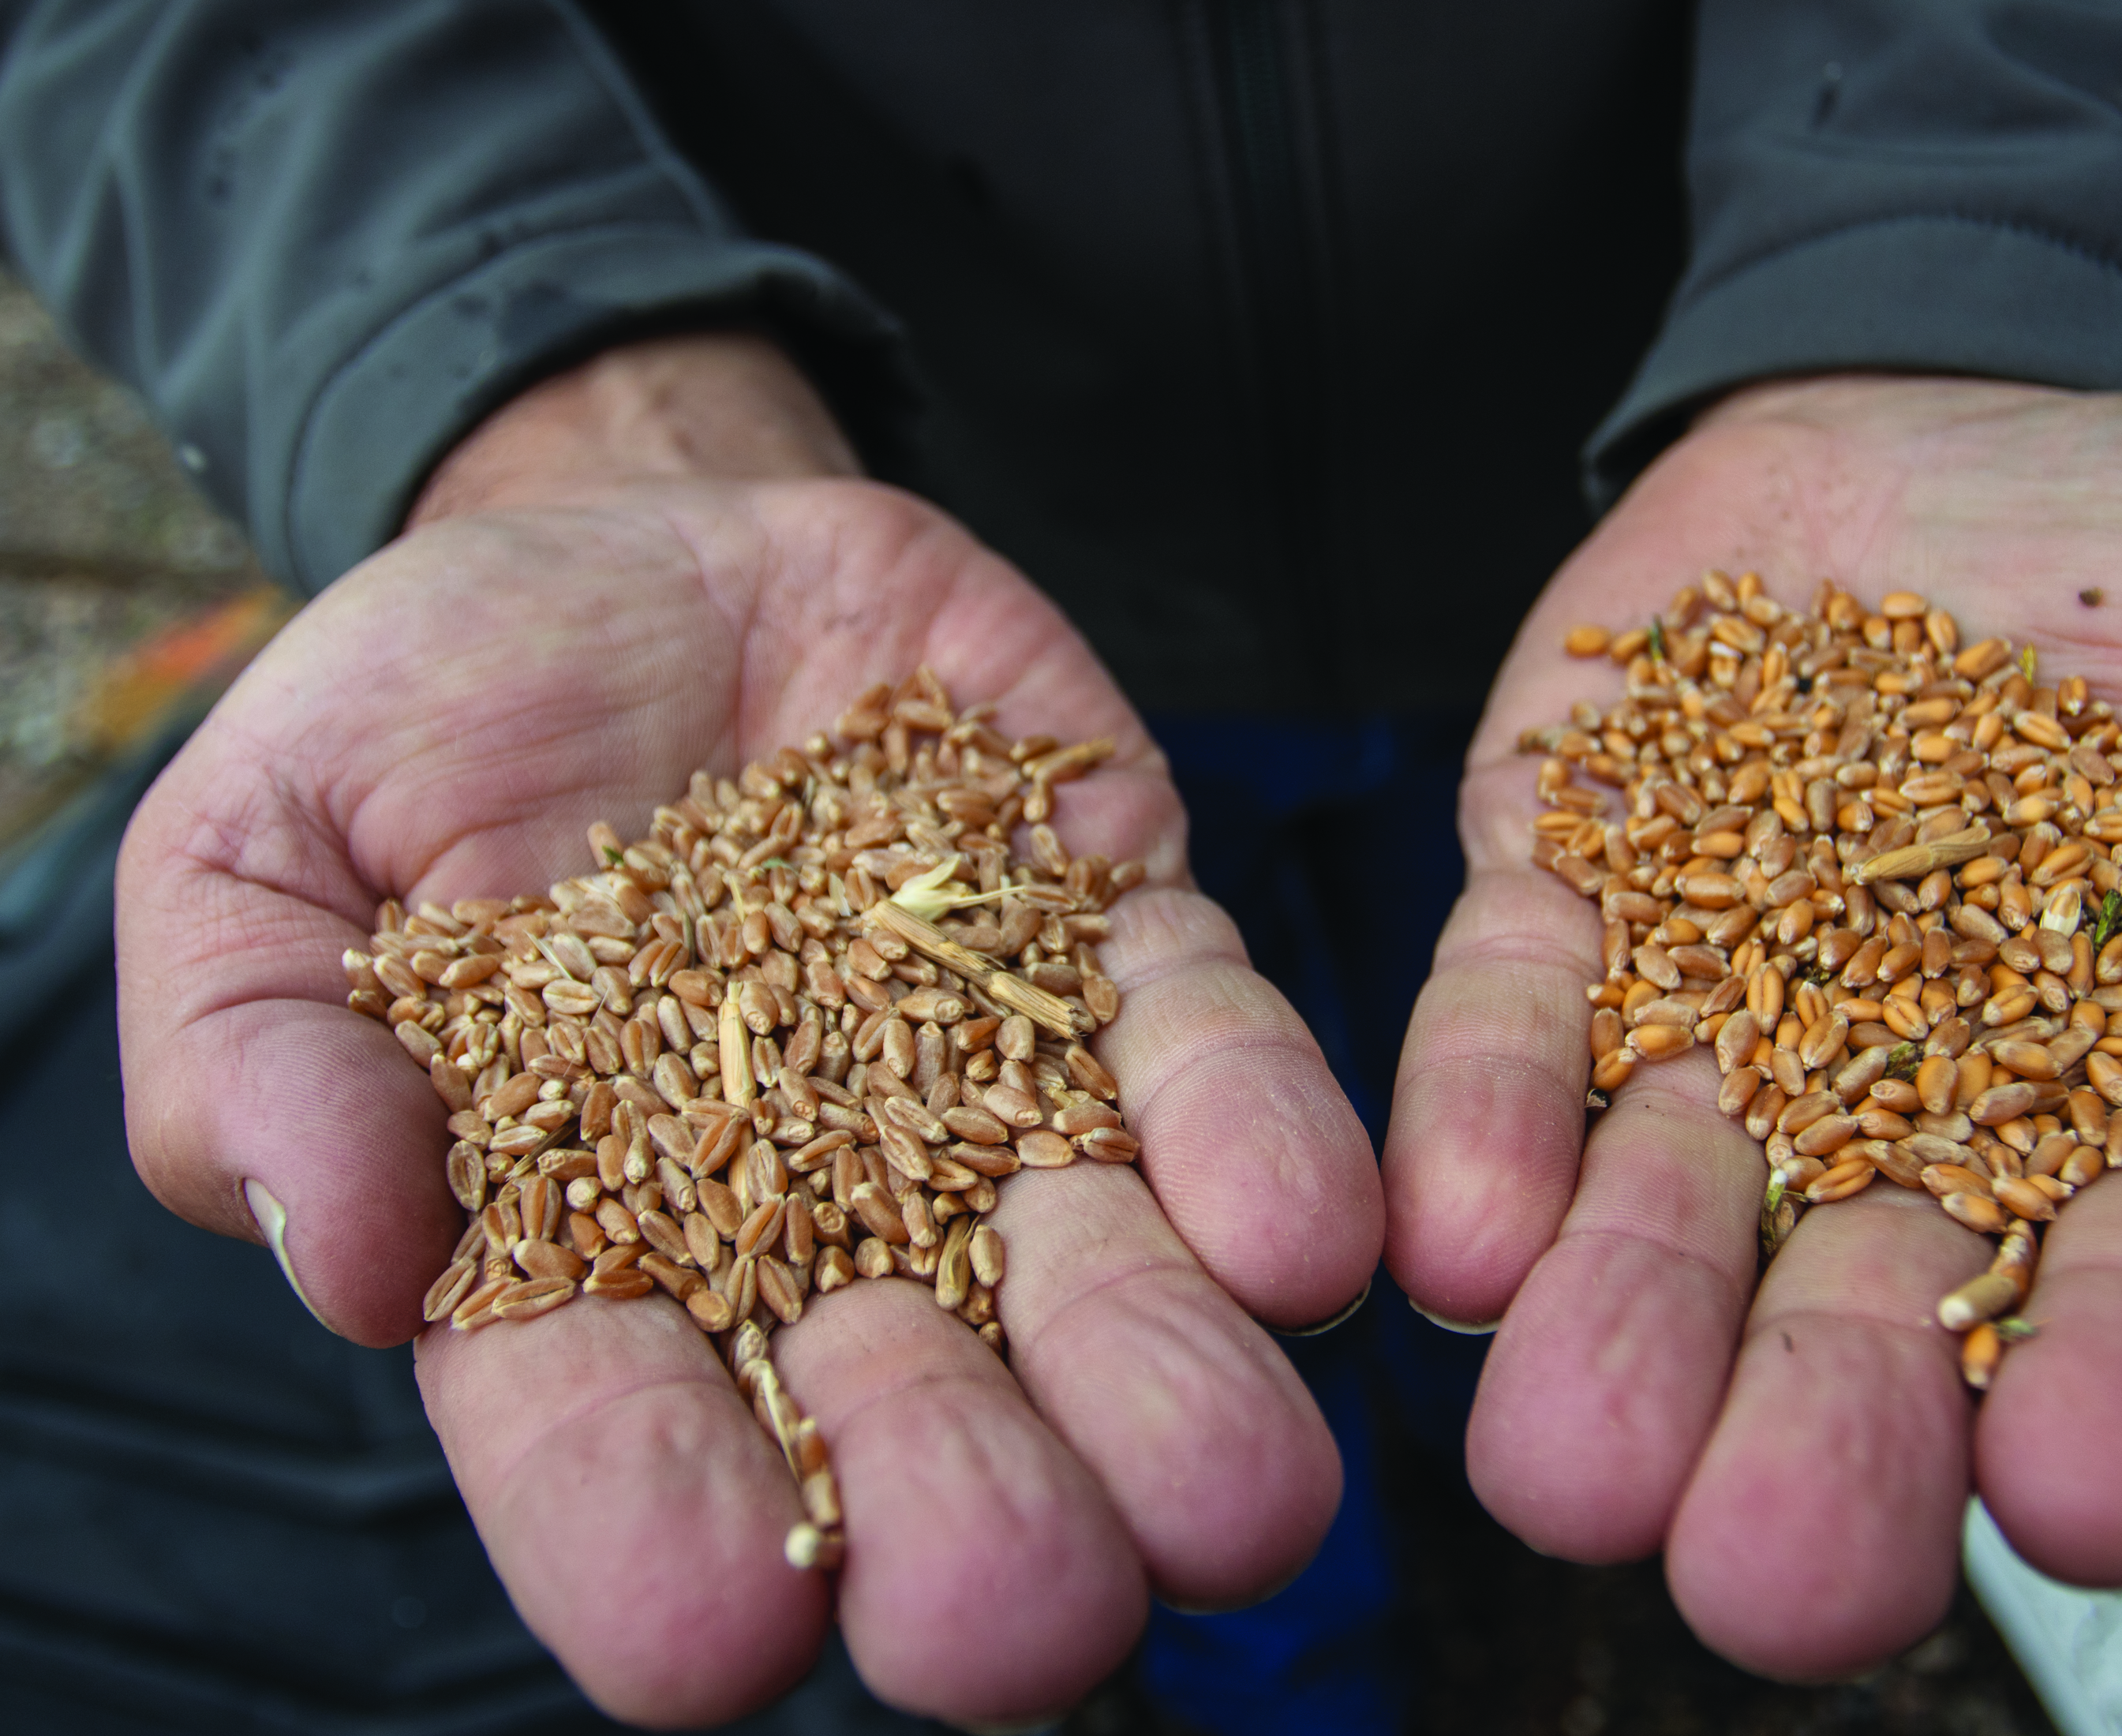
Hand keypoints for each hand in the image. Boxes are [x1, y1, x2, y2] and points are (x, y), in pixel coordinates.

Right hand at [115, 336, 1381, 1726]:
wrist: (636, 548)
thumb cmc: (420, 722)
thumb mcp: (268, 844)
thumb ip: (264, 1049)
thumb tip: (345, 1253)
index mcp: (587, 1243)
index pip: (608, 1428)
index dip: (655, 1525)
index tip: (723, 1619)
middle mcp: (816, 1212)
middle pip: (908, 1399)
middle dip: (975, 1508)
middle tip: (1036, 1615)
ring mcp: (988, 1080)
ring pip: (1099, 1271)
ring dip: (1169, 1382)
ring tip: (1240, 1502)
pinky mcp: (1118, 942)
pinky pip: (1205, 1054)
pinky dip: (1257, 1145)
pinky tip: (1310, 1246)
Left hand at [1384, 376, 2121, 1675]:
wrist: (1947, 442)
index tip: (2095, 1489)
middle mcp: (1902, 1103)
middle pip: (1872, 1299)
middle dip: (1826, 1433)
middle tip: (1777, 1572)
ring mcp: (1715, 1011)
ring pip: (1663, 1202)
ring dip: (1620, 1327)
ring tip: (1576, 1458)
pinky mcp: (1562, 906)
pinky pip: (1509, 1026)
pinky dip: (1484, 1121)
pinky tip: (1460, 1238)